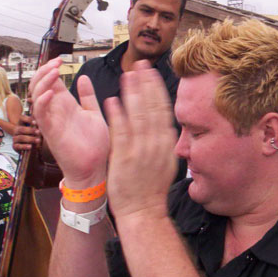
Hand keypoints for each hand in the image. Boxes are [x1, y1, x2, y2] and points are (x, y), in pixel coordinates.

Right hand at [12, 114, 41, 151]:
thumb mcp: (38, 132)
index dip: (28, 119)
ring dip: (30, 139)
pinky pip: (18, 146)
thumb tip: (41, 121)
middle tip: (39, 132)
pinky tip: (30, 147)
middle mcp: (17, 130)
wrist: (33, 150)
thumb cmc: (36, 138)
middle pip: (21, 129)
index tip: (35, 122)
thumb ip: (38, 126)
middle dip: (31, 130)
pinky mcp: (15, 146)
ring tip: (38, 140)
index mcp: (22, 124)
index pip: (22, 118)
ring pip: (21, 138)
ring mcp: (15, 139)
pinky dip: (24, 146)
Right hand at [31, 58, 108, 185]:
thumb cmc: (94, 145)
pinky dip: (42, 102)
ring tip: (54, 72)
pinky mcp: (51, 132)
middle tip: (56, 62)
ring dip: (43, 82)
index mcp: (66, 106)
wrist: (95, 169)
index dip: (51, 69)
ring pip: (37, 96)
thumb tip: (83, 77)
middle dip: (45, 71)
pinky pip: (41, 115)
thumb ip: (87, 96)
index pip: (51, 82)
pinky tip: (51, 92)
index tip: (60, 59)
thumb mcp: (93, 114)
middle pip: (40, 85)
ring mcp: (52, 121)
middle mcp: (56, 111)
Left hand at [105, 61, 177, 219]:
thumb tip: (165, 124)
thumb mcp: (166, 163)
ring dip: (132, 94)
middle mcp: (155, 144)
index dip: (156, 89)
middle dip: (145, 84)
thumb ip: (163, 142)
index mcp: (166, 144)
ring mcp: (140, 151)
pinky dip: (117, 116)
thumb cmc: (151, 189)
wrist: (143, 213)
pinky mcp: (125, 158)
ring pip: (137, 116)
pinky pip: (121, 133)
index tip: (150, 72)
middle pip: (151, 107)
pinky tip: (112, 100)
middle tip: (140, 64)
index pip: (162, 109)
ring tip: (127, 75)